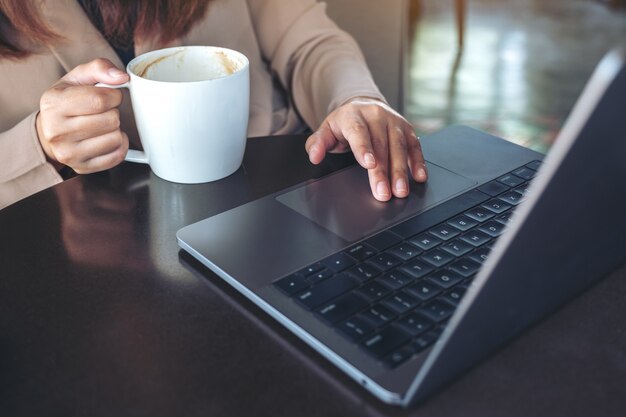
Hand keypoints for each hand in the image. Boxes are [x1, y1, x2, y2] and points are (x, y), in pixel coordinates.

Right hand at [36, 58, 129, 173]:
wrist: (50, 131)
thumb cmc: (68, 101)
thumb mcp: (78, 78)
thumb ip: (100, 68)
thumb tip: (122, 77)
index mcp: (53, 104)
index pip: (100, 100)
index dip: (114, 96)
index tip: (110, 96)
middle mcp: (56, 131)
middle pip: (111, 120)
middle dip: (114, 112)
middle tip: (103, 112)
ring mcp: (68, 153)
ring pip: (116, 138)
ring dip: (116, 129)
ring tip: (102, 125)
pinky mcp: (82, 167)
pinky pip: (118, 156)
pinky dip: (119, 146)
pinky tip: (107, 138)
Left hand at [305, 97, 427, 201]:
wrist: (363, 106)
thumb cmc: (345, 123)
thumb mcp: (326, 130)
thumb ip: (317, 143)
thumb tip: (314, 156)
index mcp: (353, 115)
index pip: (359, 132)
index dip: (364, 148)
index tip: (369, 165)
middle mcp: (376, 115)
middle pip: (381, 145)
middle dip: (383, 171)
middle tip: (383, 193)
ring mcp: (394, 121)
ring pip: (400, 147)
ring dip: (401, 171)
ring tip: (401, 190)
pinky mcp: (407, 129)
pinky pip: (414, 146)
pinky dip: (418, 162)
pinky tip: (419, 176)